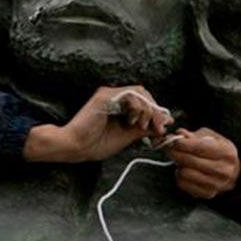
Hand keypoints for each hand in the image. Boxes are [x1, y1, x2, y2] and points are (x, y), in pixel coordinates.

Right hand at [24, 86, 172, 162]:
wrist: (76, 147)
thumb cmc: (95, 144)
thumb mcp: (127, 136)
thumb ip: (144, 129)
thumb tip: (163, 125)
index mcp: (119, 106)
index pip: (145, 101)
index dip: (157, 112)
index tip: (165, 126)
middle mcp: (114, 97)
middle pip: (145, 94)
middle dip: (156, 111)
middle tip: (158, 128)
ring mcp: (109, 95)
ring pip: (140, 92)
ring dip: (148, 110)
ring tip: (144, 126)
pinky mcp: (105, 97)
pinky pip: (129, 94)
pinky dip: (137, 107)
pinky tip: (134, 121)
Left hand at [167, 128, 240, 199]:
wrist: (232, 172)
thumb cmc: (217, 150)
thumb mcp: (210, 137)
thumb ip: (194, 135)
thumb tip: (179, 134)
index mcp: (226, 152)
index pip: (199, 147)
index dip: (183, 143)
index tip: (174, 140)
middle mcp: (223, 170)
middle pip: (190, 160)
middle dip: (175, 152)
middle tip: (169, 148)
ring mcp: (216, 184)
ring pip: (184, 173)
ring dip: (178, 165)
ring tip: (180, 160)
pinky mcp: (207, 194)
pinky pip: (183, 184)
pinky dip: (179, 176)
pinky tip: (184, 170)